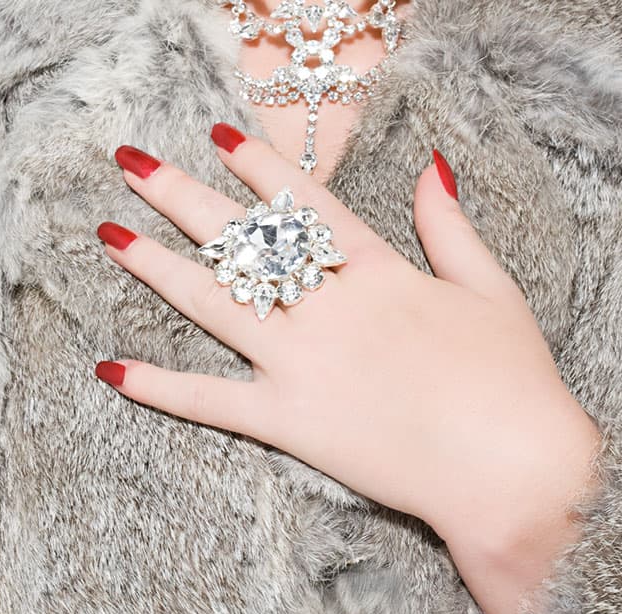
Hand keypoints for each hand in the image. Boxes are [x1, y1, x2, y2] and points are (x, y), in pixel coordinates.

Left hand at [96, 124, 602, 613]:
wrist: (512, 469)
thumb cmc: (513, 381)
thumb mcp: (491, 288)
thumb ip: (449, 226)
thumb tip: (431, 165)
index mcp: (377, 270)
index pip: (302, 203)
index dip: (255, 166)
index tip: (214, 136)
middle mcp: (326, 305)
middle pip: (238, 238)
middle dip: (179, 195)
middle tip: (131, 164)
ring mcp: (301, 362)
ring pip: (211, 302)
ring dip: (154, 265)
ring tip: (109, 233)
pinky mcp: (288, 420)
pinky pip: (209, 401)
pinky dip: (159, 386)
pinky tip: (112, 368)